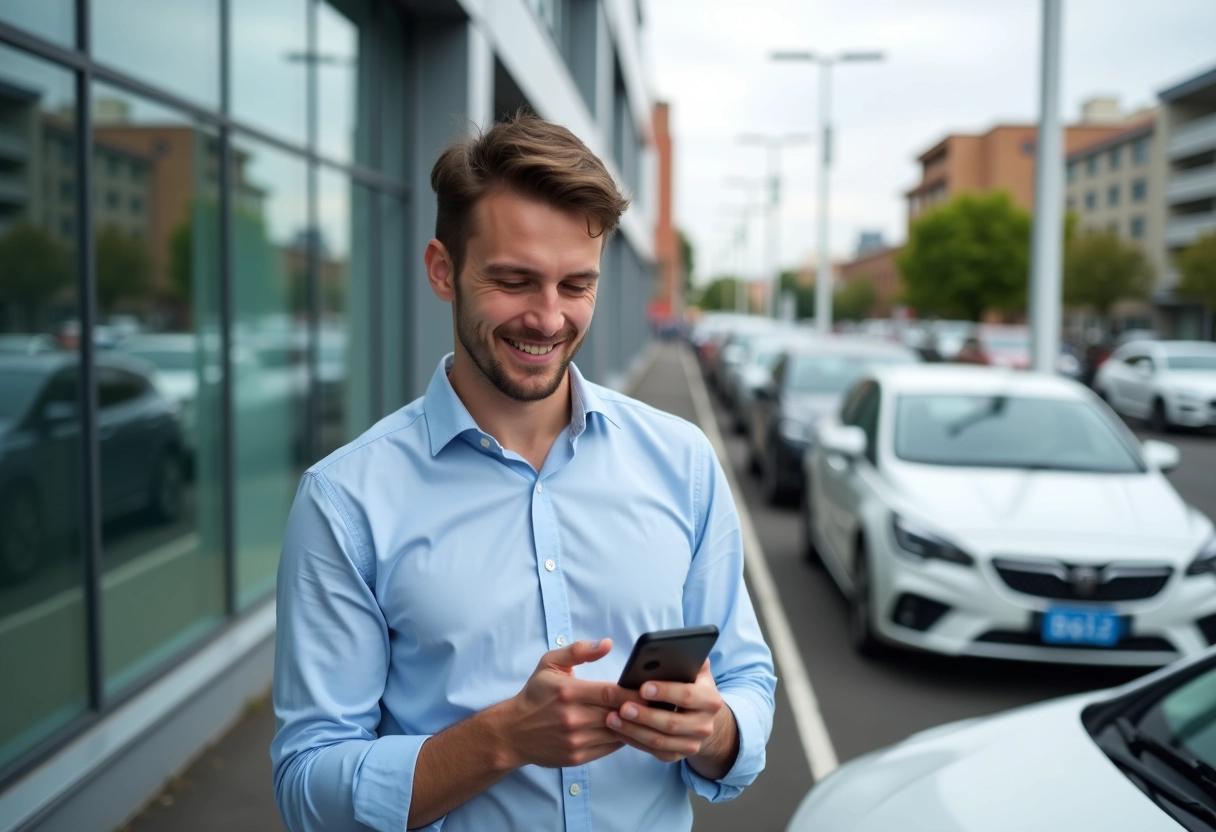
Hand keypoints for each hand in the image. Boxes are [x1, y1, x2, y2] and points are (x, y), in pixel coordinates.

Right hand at [496, 639, 637, 768]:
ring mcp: (575, 740)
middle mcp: (572, 718)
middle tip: (653, 702)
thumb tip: (607, 644)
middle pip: (618, 713)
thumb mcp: (550, 663)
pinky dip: (621, 739)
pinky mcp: (576, 757)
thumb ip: (579, 650)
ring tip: (644, 716)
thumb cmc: (535, 694)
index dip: (633, 692)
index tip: (648, 689)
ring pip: (617, 733)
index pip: (610, 692)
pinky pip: (609, 748)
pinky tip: (626, 729)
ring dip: (632, 725)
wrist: (513, 732)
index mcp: (568, 691)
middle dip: (638, 708)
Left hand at [605, 660, 729, 766]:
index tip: (643, 687)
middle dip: (645, 715)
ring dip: (634, 731)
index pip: (687, 696)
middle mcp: (705, 726)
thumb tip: (672, 647)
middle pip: (672, 724)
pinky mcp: (677, 756)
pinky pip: (653, 752)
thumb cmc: (692, 685)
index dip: (665, 691)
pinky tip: (617, 730)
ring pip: (660, 741)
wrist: (702, 716)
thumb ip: (688, 658)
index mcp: (710, 700)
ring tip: (612, 718)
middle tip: (622, 707)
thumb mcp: (695, 670)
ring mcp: (692, 744)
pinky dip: (634, 742)